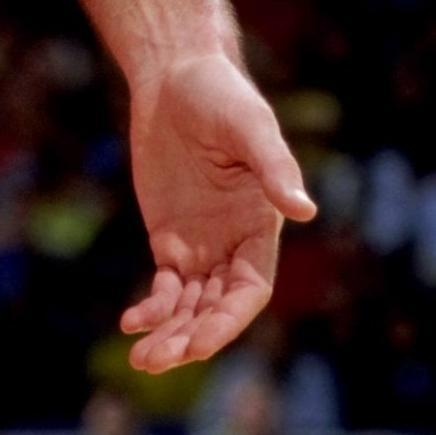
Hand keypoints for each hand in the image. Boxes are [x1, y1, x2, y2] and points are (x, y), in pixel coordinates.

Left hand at [120, 50, 314, 370]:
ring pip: (190, 305)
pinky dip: (152, 308)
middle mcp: (236, 244)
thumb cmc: (221, 96)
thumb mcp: (249, 127)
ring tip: (142, 358)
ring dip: (170, 333)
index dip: (226, 320)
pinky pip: (165, 286)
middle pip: (216, 308)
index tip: (198, 343)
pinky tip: (132, 323)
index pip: (249, 290)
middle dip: (191, 337)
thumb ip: (273, 168)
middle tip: (157, 359)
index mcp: (262, 226)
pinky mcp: (171, 237)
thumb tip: (304, 210)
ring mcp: (203, 244)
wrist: (176, 75)